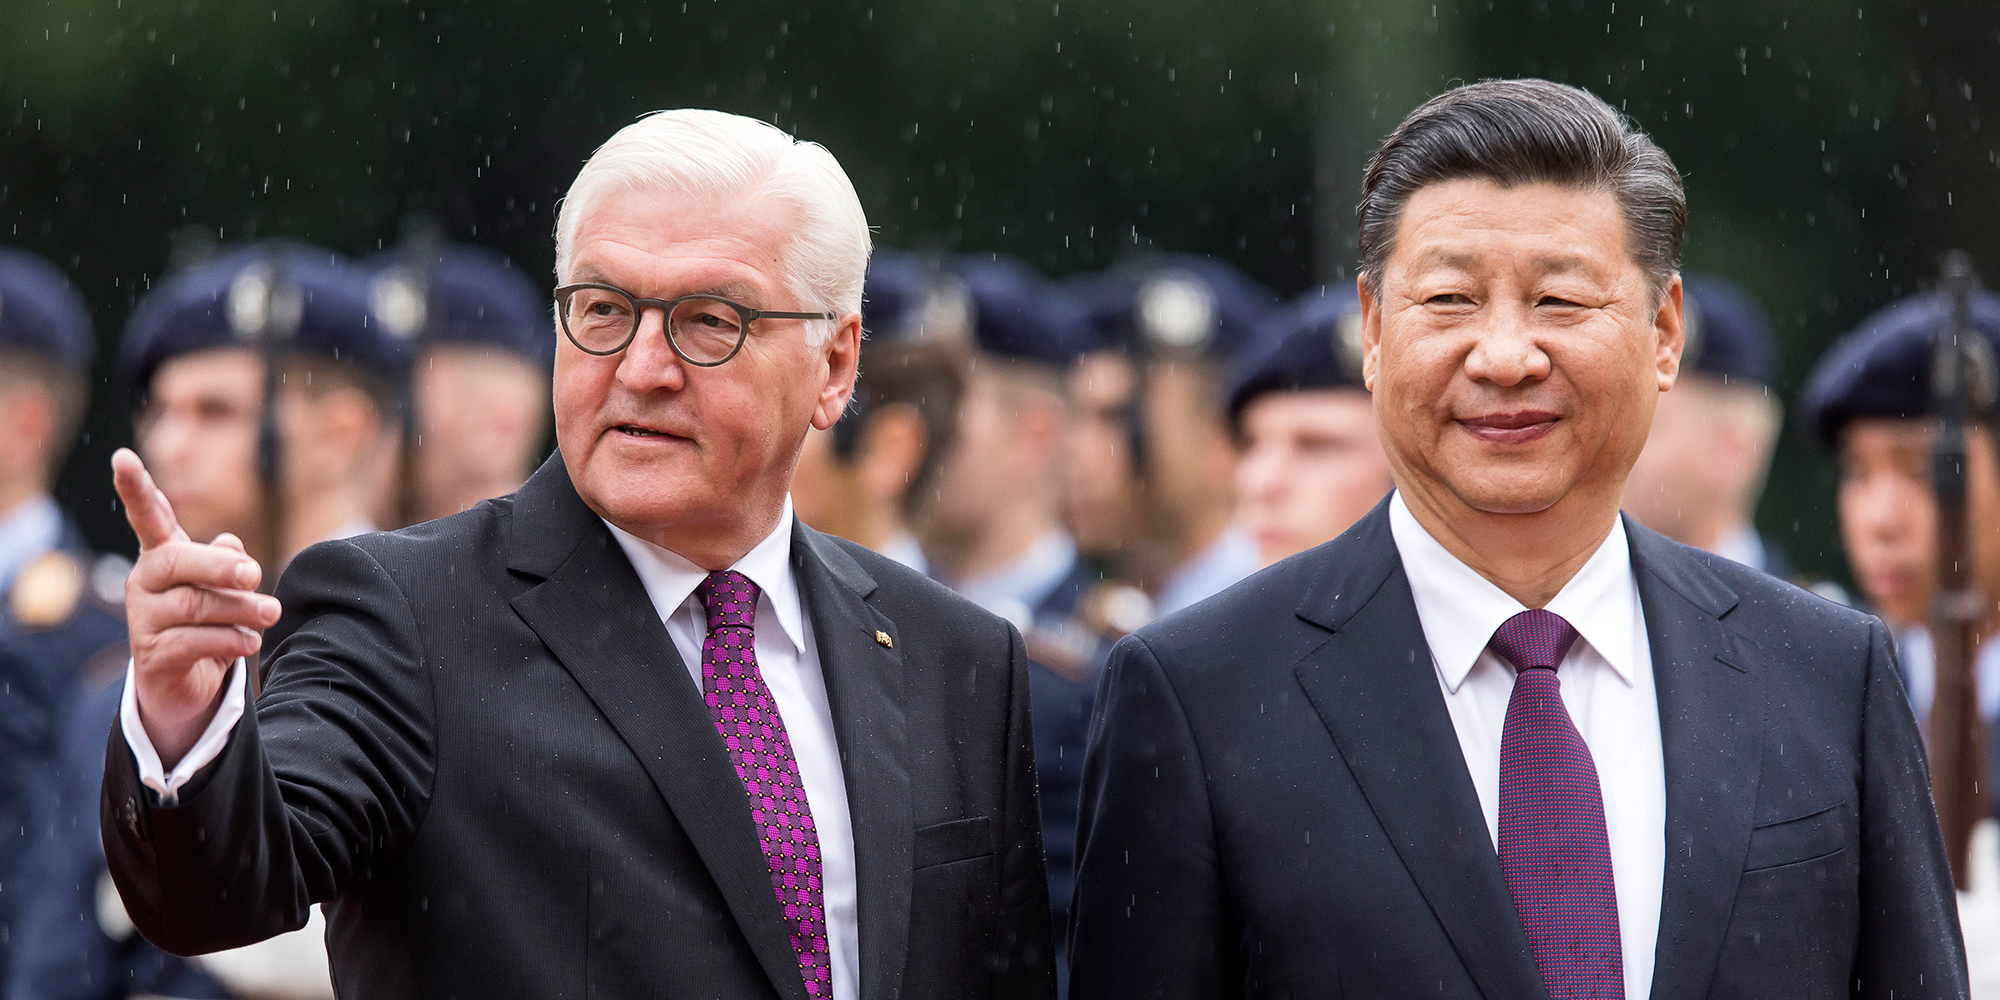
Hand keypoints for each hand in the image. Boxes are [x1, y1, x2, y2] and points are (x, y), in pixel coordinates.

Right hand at [112, 448, 281, 766]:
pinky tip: (250, 643)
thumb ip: (228, 562)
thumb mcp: (224, 588)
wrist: (187, 683)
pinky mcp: (151, 655)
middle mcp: (146, 581)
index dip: (136, 488)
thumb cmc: (210, 621)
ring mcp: (143, 619)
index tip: (121, 457)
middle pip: (178, 561)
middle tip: (255, 575)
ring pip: (194, 605)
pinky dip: (229, 641)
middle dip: (219, 566)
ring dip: (240, 609)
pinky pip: (193, 642)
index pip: (149, 517)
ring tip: (270, 614)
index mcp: (164, 555)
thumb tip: (230, 543)